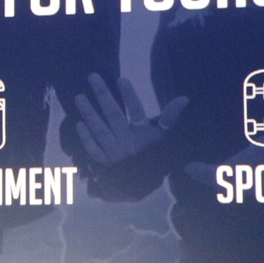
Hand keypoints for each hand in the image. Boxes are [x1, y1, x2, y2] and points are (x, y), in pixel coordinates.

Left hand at [73, 74, 187, 167]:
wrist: (142, 185)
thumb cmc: (153, 155)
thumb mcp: (164, 137)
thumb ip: (171, 117)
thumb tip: (184, 98)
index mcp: (144, 135)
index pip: (137, 111)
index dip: (129, 96)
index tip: (121, 79)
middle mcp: (129, 143)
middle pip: (114, 116)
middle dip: (103, 96)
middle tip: (92, 77)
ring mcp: (115, 153)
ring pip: (100, 130)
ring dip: (89, 113)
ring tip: (79, 97)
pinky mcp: (105, 164)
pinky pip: (93, 150)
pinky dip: (86, 138)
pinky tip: (79, 124)